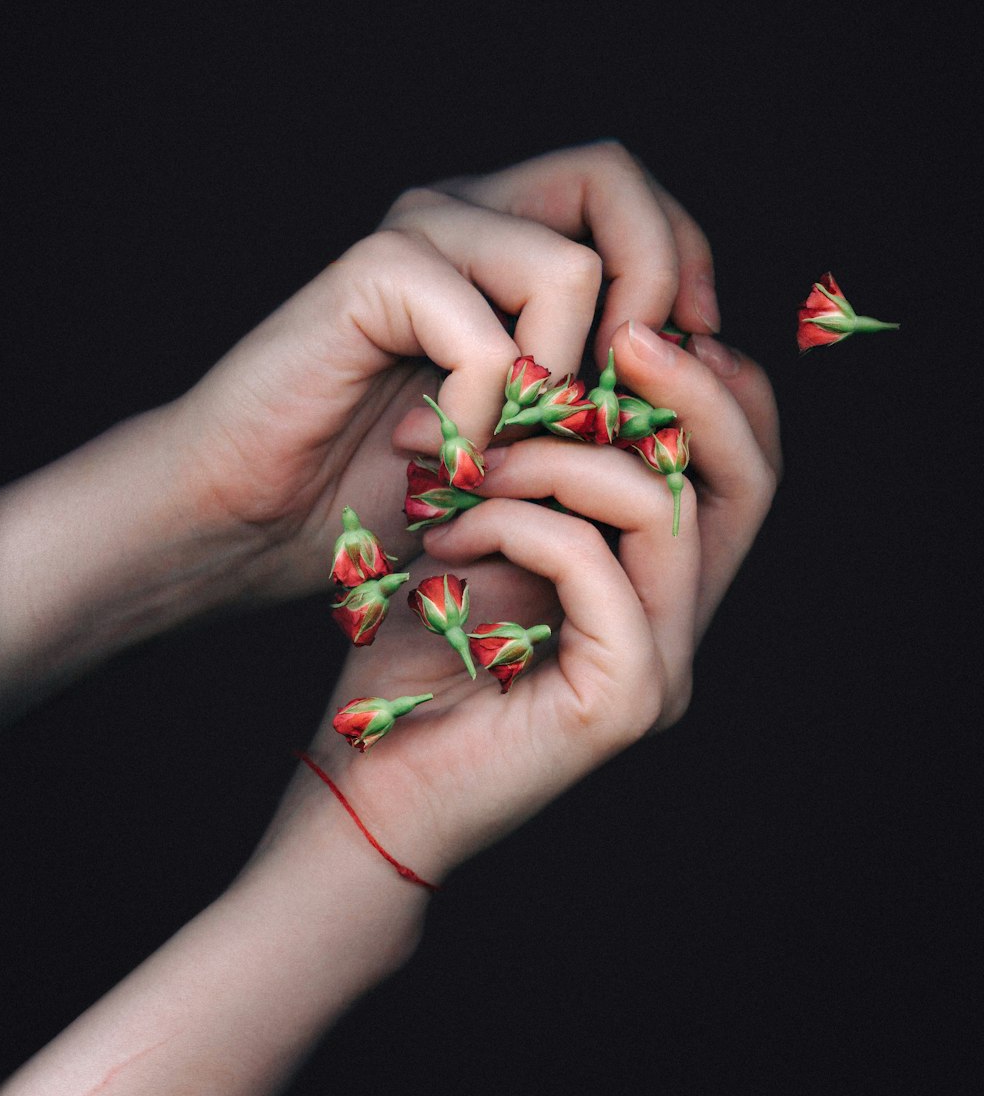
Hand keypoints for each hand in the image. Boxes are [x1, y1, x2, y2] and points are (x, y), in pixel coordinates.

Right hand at [174, 141, 722, 605]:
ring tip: (508, 450)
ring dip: (561, 386)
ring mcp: (417, 235)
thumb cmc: (384, 483)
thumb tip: (704, 354)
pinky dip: (484, 419)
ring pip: (569, 268)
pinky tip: (441, 457)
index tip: (688, 358)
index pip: (629, 194)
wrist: (251, 515)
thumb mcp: (528, 434)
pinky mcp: (373, 274)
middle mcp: (463, 214)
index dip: (683, 263)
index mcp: (501, 236)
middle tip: (621, 394)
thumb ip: (601, 383)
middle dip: (652, 290)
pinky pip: (491, 338)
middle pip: (612, 175)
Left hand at [266, 316, 778, 883]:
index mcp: (661, 587)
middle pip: (747, 483)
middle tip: (621, 336)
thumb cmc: (419, 653)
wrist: (365, 784)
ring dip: (555, 457)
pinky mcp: (624, 701)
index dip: (717, 389)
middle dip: (692, 391)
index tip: (640, 327)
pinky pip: (594, 565)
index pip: (738, 472)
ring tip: (465, 465)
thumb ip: (545, 475)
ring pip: (662, 508)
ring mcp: (662, 668)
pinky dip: (518, 524)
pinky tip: (449, 538)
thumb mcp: (491, 534)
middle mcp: (681, 627)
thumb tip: (568, 368)